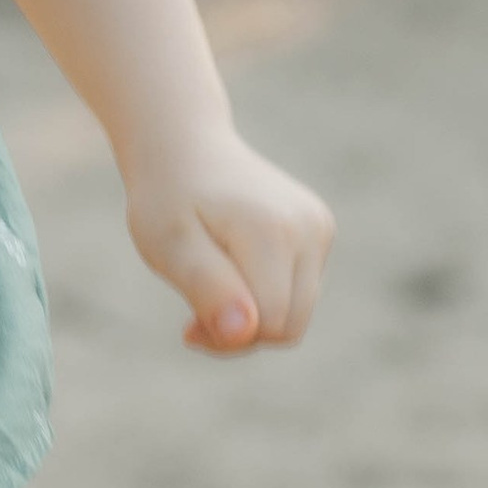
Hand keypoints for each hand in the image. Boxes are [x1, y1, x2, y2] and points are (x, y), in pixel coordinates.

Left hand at [124, 117, 334, 354]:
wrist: (185, 149)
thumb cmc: (168, 200)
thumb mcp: (167, 245)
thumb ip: (207, 289)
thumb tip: (244, 332)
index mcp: (271, 230)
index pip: (268, 325)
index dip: (227, 338)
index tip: (188, 324)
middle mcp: (307, 226)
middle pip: (290, 326)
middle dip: (244, 334)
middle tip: (196, 313)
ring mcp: (318, 226)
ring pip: (297, 316)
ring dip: (254, 318)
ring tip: (213, 288)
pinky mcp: (319, 230)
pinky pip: (300, 295)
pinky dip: (267, 297)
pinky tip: (234, 270)